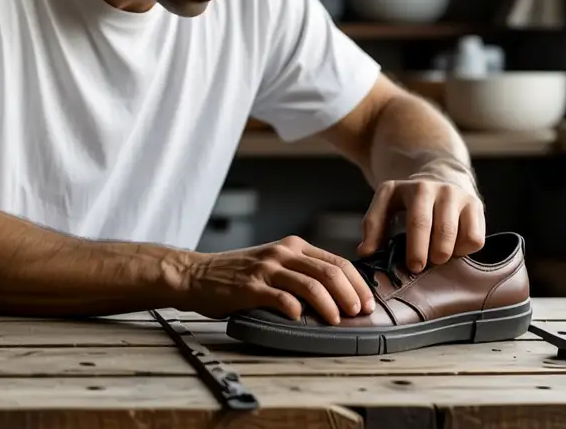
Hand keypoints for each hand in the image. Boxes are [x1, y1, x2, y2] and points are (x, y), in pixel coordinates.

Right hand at [178, 236, 375, 323]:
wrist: (197, 274)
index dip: (358, 283)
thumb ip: (300, 271)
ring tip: (337, 320)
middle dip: (351, 294)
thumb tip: (338, 294)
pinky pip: (280, 297)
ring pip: (311, 284)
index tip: (368, 302)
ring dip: (330, 304)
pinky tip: (300, 320)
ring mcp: (267, 268)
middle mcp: (283, 253)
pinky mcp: (251, 286)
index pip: (337, 262)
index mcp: (293, 246)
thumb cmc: (237, 274)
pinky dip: (295, 309)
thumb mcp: (274, 263)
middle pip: (329, 272)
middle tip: (359, 313)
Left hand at [357, 173, 484, 272]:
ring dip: (447, 254)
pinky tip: (451, 247)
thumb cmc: (409, 201)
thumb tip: (365, 253)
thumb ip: (373, 226)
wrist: (440, 179)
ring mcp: (461, 197)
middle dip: (432, 256)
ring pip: (460, 237)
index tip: (413, 267)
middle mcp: (441, 189)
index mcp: (415, 188)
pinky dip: (464, 250)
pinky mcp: (477, 206)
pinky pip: (475, 239)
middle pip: (442, 231)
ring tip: (434, 256)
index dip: (416, 248)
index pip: (418, 222)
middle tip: (422, 268)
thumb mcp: (386, 204)